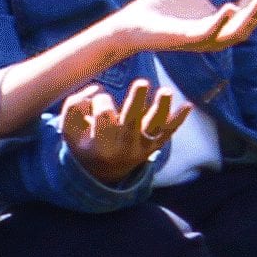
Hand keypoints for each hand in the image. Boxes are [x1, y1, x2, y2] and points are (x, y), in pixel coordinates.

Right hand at [59, 76, 189, 186]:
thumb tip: (96, 89)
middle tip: (142, 82)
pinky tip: (187, 106)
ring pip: (154, 126)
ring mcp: (142, 147)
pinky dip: (178, 120)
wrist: (103, 173)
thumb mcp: (69, 130)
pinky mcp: (153, 146)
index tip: (95, 100)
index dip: (99, 100)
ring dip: (162, 108)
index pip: (103, 114)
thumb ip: (74, 107)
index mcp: (101, 145)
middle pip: (131, 120)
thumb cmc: (85, 144)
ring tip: (166, 91)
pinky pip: (167, 133)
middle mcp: (124, 146)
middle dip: (136, 101)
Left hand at [82, 0, 256, 69]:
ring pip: (238, 30)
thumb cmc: (164, 7)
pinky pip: (210, 33)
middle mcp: (220, 34)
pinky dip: (222, 20)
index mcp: (224, 23)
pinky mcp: (187, 39)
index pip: (254, 8)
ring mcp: (204, 39)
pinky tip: (231, 5)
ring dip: (253, 12)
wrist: (133, 23)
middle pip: (254, 19)